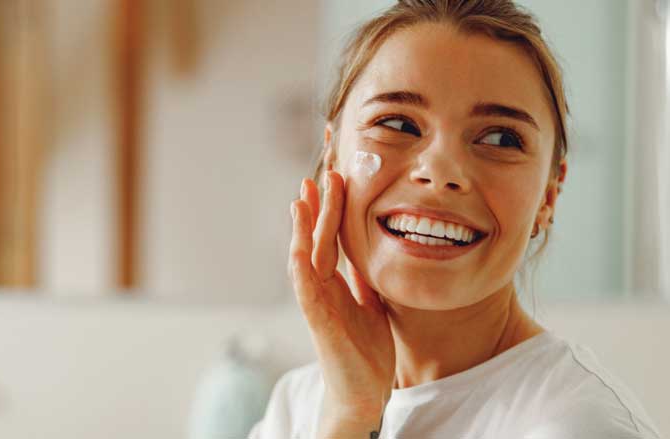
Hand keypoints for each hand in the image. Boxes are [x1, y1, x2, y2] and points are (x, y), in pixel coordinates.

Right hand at [288, 171, 395, 431]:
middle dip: (318, 208)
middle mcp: (323, 289)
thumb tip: (366, 258)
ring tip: (302, 199)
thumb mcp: (372, 306)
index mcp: (337, 284)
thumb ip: (364, 283)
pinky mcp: (318, 321)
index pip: (332, 240)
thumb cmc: (366, 352)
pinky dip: (300, 267)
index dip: (332, 211)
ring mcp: (317, 303)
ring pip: (306, 258)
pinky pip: (306, 290)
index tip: (335, 181)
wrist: (364, 392)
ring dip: (303, 229)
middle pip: (318, 240)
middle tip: (319, 175)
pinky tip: (298, 248)